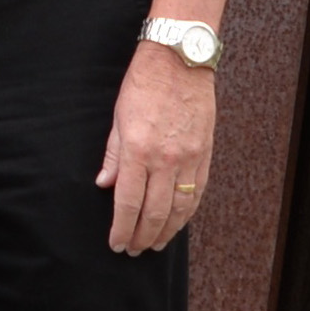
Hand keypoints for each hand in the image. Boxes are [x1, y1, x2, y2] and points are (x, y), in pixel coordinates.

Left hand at [94, 43, 216, 253]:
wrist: (180, 61)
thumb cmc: (144, 84)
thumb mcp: (118, 117)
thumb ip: (112, 155)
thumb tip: (103, 185)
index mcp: (138, 150)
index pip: (128, 202)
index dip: (122, 228)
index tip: (117, 244)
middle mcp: (165, 159)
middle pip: (155, 212)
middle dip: (143, 236)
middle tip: (134, 250)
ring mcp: (189, 158)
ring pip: (180, 208)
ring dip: (168, 231)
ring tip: (156, 244)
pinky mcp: (206, 153)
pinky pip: (198, 191)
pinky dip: (188, 212)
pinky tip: (179, 222)